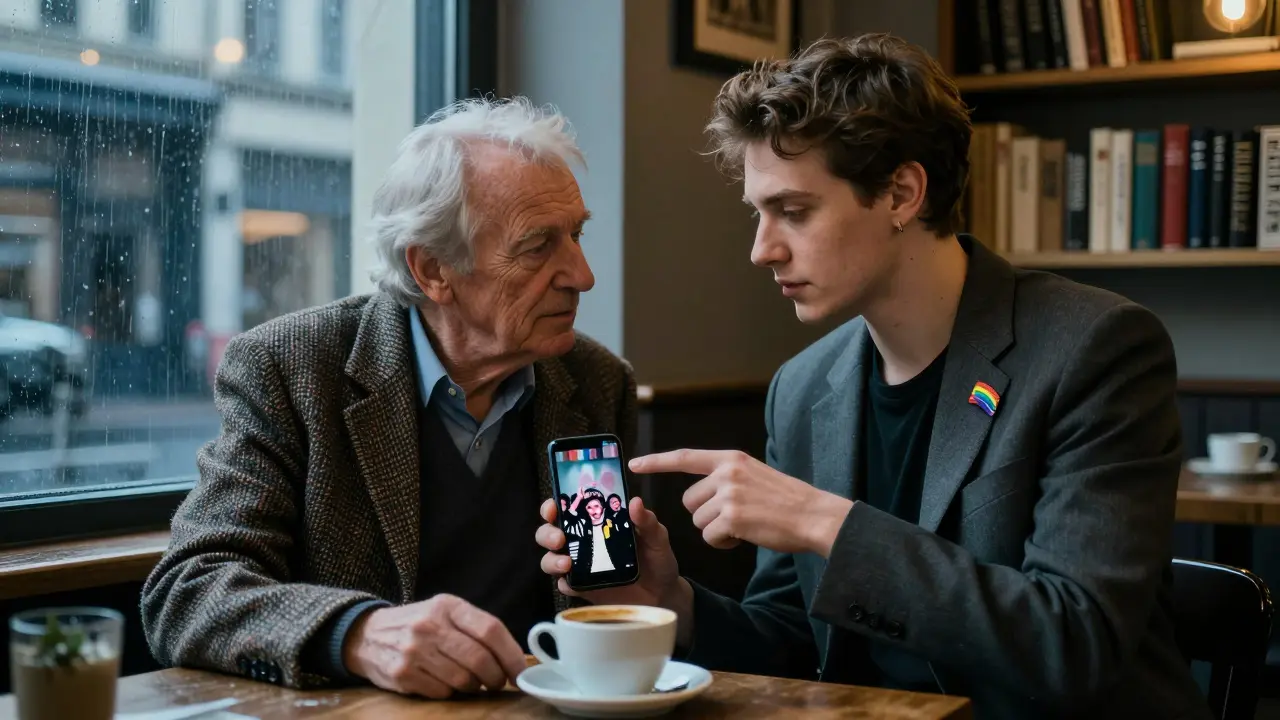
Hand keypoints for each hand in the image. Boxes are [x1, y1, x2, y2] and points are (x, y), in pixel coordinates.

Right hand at [342, 594, 526, 698]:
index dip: (511, 654)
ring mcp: (414, 651)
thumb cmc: (418, 624)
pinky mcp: (403, 674)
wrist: (367, 635)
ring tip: (472, 682)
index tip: (519, 671)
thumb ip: (475, 627)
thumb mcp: (444, 612)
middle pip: (479, 658)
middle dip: (496, 677)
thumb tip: (511, 659)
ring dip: (475, 687)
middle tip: (498, 682)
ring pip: (463, 679)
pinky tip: (446, 683)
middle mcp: (430, 625)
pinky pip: (442, 692)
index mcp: (447, 605)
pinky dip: (451, 693)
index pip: (490, 629)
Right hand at [535, 496, 693, 645]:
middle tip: (559, 538)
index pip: (567, 509)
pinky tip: (573, 584)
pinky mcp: (583, 589)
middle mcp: (583, 542)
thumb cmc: (657, 559)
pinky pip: (565, 586)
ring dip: (551, 560)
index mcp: (597, 522)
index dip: (553, 506)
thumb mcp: (656, 537)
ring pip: (550, 559)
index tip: (554, 507)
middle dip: (547, 533)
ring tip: (566, 563)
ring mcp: (580, 566)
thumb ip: (646, 521)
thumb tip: (635, 502)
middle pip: (549, 533)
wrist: (663, 594)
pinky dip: (565, 584)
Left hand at [629, 449, 852, 556]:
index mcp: (731, 459)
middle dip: (706, 515)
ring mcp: (729, 494)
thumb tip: (703, 493)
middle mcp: (727, 472)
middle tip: (736, 517)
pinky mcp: (732, 517)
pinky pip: (710, 537)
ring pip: (698, 521)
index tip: (634, 463)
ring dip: (717, 530)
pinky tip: (746, 536)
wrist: (814, 515)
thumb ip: (728, 478)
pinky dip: (725, 543)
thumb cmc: (787, 501)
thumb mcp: (755, 475)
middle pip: (689, 501)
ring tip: (746, 524)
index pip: (685, 457)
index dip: (657, 461)